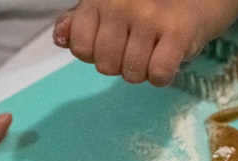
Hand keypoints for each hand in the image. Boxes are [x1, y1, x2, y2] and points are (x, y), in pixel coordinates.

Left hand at [54, 0, 217, 85]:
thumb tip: (61, 37)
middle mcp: (120, 3)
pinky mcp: (176, 32)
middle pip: (106, 66)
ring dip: (144, 72)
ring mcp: (149, 16)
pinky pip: (158, 75)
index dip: (97, 55)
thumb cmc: (151, 7)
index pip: (81, 48)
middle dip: (122, 66)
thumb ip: (81, 22)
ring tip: (155, 51)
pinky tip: (169, 59)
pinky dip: (163, 76)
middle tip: (139, 49)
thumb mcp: (109, 9)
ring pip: (132, 74)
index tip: (114, 44)